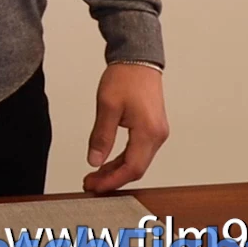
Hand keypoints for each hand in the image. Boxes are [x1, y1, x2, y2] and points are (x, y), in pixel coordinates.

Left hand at [83, 63, 168, 192]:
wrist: (138, 60)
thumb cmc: (125, 78)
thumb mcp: (107, 106)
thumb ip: (101, 136)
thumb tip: (95, 160)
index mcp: (148, 132)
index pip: (132, 168)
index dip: (112, 181)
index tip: (95, 187)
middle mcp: (158, 135)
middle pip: (136, 168)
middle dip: (113, 179)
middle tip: (90, 184)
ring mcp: (157, 133)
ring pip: (138, 161)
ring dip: (117, 171)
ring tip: (95, 176)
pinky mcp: (152, 129)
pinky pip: (138, 151)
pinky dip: (123, 160)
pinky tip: (107, 163)